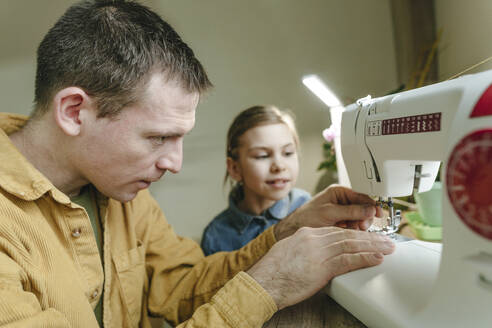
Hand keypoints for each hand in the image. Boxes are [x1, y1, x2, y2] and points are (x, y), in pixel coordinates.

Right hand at [247, 226, 393, 309]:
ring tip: (387, 247)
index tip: (367, 236)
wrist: (263, 281)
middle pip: (347, 234)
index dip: (355, 233)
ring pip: (351, 244)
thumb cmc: (273, 272)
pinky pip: (348, 260)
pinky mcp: (321, 267)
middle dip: (369, 237)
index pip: (336, 230)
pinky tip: (376, 258)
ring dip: (372, 245)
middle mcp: (314, 239)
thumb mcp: (289, 252)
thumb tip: (316, 255)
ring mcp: (318, 252)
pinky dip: (364, 258)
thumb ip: (305, 249)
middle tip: (385, 239)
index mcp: (306, 234)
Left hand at [274, 185, 382, 239]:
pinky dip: (354, 231)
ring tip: (353, 230)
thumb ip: (350, 211)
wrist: (294, 229)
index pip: (362, 196)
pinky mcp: (342, 223)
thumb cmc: (307, 217)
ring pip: (361, 219)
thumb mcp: (329, 213)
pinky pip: (355, 227)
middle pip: (364, 208)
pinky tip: (349, 233)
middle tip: (362, 226)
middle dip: (365, 218)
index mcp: (339, 192)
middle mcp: (343, 201)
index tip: (379, 213)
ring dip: (360, 226)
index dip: (372, 204)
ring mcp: (343, 213)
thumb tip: (370, 210)